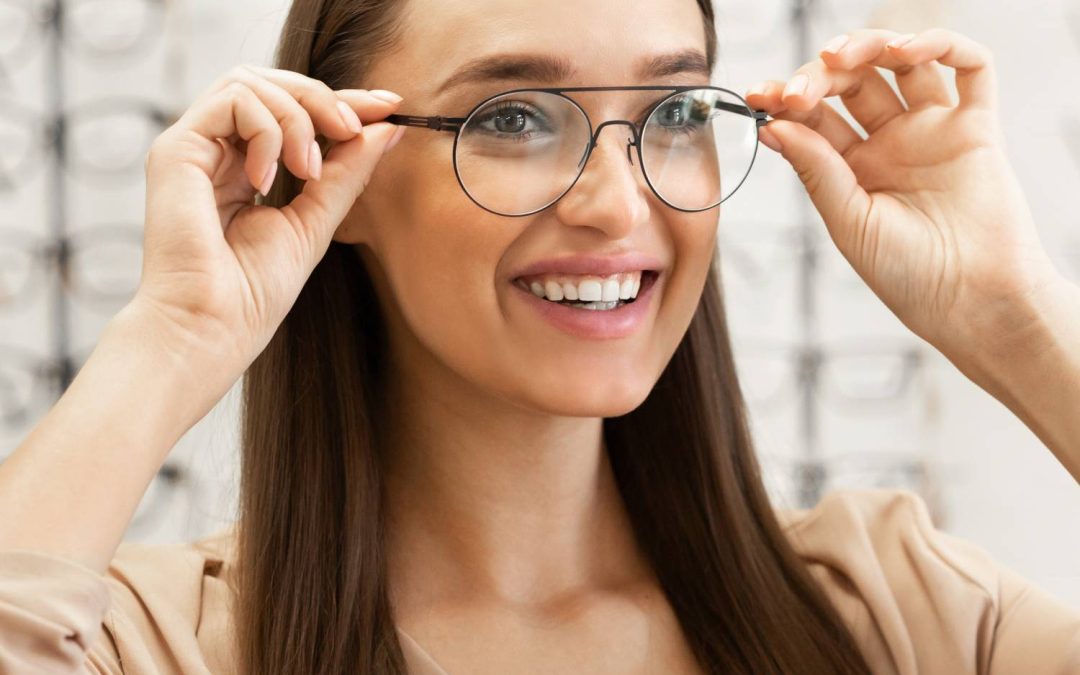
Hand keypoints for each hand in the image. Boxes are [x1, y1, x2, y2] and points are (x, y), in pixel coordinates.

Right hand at [134, 65, 403, 368]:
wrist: (212, 327)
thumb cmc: (254, 292)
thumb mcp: (317, 221)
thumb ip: (348, 172)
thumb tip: (388, 126)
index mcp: (245, 168)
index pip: (294, 112)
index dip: (342, 101)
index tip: (389, 105)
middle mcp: (216, 151)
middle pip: (271, 83)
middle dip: (322, 97)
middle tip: (352, 129)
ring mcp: (193, 147)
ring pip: (252, 82)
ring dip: (297, 118)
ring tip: (309, 171)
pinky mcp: (176, 148)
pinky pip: (233, 100)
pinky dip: (268, 131)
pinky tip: (270, 180)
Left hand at [745, 28, 1064, 357]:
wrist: (970, 303)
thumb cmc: (907, 275)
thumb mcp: (848, 221)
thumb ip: (817, 168)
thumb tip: (773, 124)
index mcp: (853, 168)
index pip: (815, 116)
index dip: (786, 99)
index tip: (759, 96)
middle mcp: (891, 143)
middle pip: (853, 82)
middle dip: (821, 74)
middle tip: (799, 90)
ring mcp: (933, 132)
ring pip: (903, 64)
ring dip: (872, 47)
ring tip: (845, 57)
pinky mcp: (977, 128)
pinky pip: (971, 69)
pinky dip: (944, 45)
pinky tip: (909, 50)